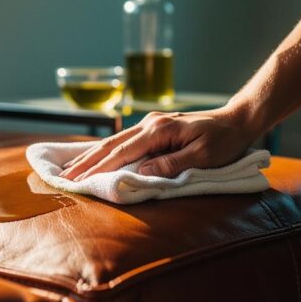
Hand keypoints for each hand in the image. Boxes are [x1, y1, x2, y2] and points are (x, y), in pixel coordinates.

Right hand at [58, 107, 257, 180]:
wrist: (237, 120)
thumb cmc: (224, 141)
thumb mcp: (203, 156)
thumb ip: (172, 164)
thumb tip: (140, 173)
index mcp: (159, 130)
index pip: (122, 152)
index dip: (98, 168)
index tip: (78, 181)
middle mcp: (149, 123)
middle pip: (111, 145)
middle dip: (85, 163)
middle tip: (63, 179)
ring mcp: (150, 124)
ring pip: (114, 142)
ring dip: (91, 156)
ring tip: (70, 170)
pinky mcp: (154, 129)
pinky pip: (124, 141)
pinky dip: (106, 151)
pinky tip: (94, 157)